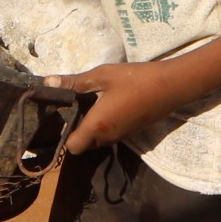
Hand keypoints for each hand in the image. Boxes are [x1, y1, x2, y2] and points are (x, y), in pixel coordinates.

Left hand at [46, 61, 182, 153]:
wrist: (172, 86)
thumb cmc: (135, 79)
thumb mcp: (103, 75)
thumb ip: (75, 81)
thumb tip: (48, 82)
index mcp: (97, 125)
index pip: (72, 146)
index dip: (64, 137)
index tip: (64, 117)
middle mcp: (108, 136)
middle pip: (85, 145)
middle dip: (78, 133)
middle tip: (76, 109)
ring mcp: (123, 136)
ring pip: (99, 142)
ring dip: (93, 130)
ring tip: (92, 106)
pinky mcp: (133, 131)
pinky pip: (112, 136)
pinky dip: (107, 127)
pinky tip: (110, 106)